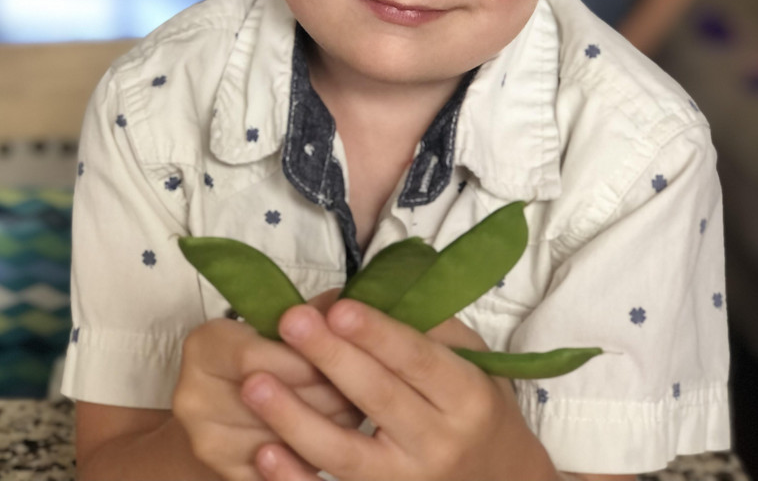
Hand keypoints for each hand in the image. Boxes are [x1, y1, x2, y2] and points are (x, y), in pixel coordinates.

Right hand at [173, 292, 361, 480]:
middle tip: (367, 384)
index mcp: (203, 345)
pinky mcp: (224, 473)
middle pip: (270, 397)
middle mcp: (193, 395)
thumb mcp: (278, 323)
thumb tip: (352, 305)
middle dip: (325, 391)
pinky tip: (338, 439)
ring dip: (327, 426)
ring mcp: (206, 440)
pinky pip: (278, 472)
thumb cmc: (262, 352)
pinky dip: (312, 458)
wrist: (225, 403)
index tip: (347, 355)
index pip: (255, 356)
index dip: (306, 357)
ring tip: (356, 408)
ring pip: (279, 438)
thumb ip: (312, 313)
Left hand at [242, 299, 557, 480]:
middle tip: (289, 322)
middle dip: (329, 357)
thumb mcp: (471, 358)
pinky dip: (296, 478)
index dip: (376, 333)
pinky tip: (264, 453)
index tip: (337, 308)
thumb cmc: (475, 405)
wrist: (501, 480)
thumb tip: (359, 296)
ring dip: (295, 418)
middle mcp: (439, 443)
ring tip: (255, 383)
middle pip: (378, 398)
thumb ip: (423, 326)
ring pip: (346, 453)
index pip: (416, 359)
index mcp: (466, 396)